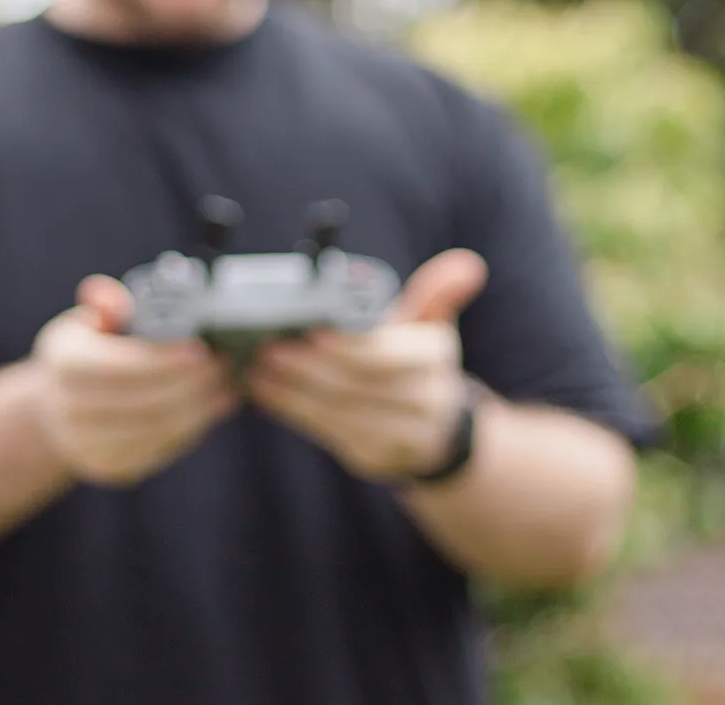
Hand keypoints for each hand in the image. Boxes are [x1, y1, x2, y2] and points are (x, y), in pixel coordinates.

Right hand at [30, 274, 239, 486]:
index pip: (118, 366)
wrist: (61, 405)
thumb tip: (110, 298)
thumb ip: (105, 304)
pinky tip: (215, 406)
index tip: (200, 349)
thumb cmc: (89, 350)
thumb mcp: (90, 319)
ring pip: (154, 430)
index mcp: (63, 363)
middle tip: (224, 364)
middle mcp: (66, 410)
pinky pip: (157, 450)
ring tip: (227, 384)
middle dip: (190, 384)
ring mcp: (85, 445)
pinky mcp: (109, 467)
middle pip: (141, 401)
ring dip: (198, 407)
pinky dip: (192, 428)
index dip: (163, 361)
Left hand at [245, 248, 487, 481]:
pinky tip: (265, 392)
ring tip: (256, 368)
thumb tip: (468, 265)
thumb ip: (438, 292)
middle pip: (355, 386)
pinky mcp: (372, 458)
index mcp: (434, 359)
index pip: (383, 355)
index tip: (307, 331)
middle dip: (306, 368)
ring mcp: (400, 437)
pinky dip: (292, 411)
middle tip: (267, 347)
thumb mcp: (432, 324)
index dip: (344, 347)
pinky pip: (327, 433)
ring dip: (291, 392)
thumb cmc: (418, 361)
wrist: (438, 429)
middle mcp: (424, 401)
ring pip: (337, 413)